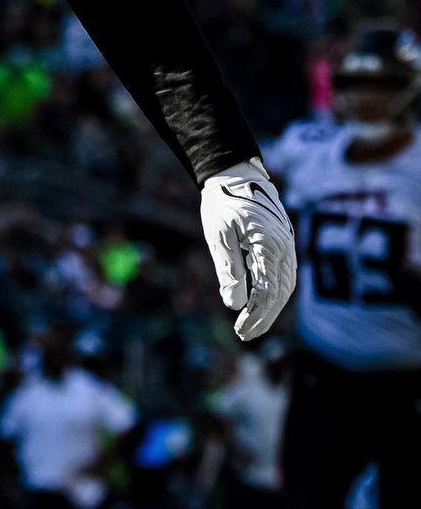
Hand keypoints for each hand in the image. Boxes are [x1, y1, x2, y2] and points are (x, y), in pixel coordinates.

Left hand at [200, 161, 296, 340]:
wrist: (234, 174)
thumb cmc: (222, 203)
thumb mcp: (219, 235)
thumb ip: (229, 269)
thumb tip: (235, 304)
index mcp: (269, 245)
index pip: (267, 291)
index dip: (255, 315)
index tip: (239, 330)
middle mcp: (285, 247)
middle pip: (281, 293)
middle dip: (265, 317)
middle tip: (244, 335)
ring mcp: (288, 244)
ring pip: (286, 285)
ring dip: (271, 308)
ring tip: (252, 325)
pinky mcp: (284, 243)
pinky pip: (284, 274)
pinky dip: (274, 292)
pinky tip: (259, 303)